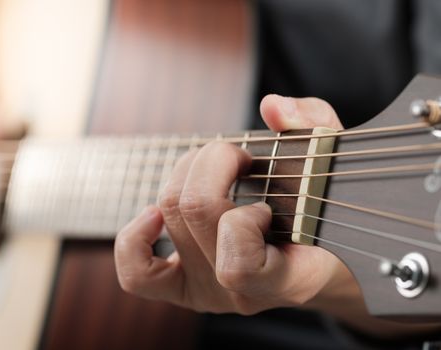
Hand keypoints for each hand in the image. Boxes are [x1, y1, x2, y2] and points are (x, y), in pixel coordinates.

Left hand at [114, 95, 349, 314]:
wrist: (315, 256)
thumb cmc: (323, 206)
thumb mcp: (332, 159)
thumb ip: (315, 125)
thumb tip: (272, 107)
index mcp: (289, 280)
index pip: (238, 265)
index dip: (243, 220)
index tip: (267, 203)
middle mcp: (242, 295)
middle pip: (195, 211)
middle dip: (215, 161)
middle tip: (240, 158)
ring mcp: (208, 293)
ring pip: (169, 214)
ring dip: (188, 173)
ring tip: (216, 171)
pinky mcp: (181, 288)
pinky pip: (136, 273)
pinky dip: (135, 236)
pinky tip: (155, 213)